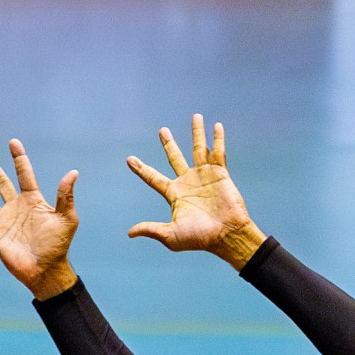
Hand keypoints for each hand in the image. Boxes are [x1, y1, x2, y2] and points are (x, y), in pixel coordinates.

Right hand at [0, 139, 79, 300]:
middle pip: (1, 183)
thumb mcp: (66, 219)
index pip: (24, 175)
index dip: (19, 158)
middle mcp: (16, 208)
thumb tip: (72, 172)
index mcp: (33, 201)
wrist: (45, 270)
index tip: (12, 142)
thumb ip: (65, 196)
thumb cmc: (59, 245)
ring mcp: (3, 221)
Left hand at [126, 114, 265, 267]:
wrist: (226, 235)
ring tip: (195, 116)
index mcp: (174, 194)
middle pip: (175, 158)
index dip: (141, 169)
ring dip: (197, 133)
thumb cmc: (199, 238)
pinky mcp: (220, 174)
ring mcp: (204, 176)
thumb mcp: (170, 235)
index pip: (153, 178)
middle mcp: (188, 182)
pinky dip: (217, 139)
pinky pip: (218, 152)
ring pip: (198, 149)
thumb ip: (151, 229)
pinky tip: (216, 125)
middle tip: (162, 130)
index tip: (129, 159)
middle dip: (168, 144)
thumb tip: (129, 232)